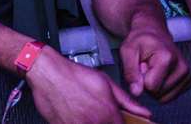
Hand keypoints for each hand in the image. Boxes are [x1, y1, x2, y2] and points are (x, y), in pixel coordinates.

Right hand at [27, 48, 150, 123]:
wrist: (46, 72)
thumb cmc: (73, 75)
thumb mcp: (105, 82)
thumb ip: (126, 101)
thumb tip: (144, 113)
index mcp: (108, 115)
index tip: (116, 121)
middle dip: (105, 122)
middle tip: (97, 115)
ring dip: (91, 123)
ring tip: (85, 114)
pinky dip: (77, 123)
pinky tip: (75, 116)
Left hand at [119, 23, 190, 100]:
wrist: (154, 33)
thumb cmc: (140, 40)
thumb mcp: (127, 51)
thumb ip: (130, 72)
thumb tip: (136, 92)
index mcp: (167, 58)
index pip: (151, 86)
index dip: (141, 78)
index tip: (141, 64)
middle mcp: (182, 67)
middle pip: (158, 94)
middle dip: (147, 82)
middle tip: (146, 66)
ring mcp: (187, 75)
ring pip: (165, 97)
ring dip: (154, 86)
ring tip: (152, 69)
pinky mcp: (188, 81)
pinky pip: (171, 96)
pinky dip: (162, 88)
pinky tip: (159, 74)